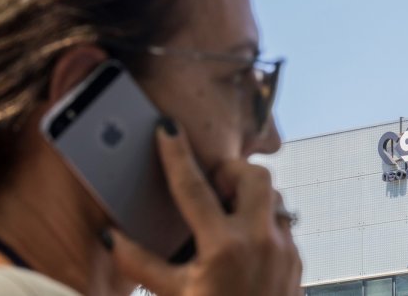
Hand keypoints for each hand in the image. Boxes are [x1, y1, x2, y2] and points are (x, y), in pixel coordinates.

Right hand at [108, 120, 302, 295]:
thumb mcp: (174, 295)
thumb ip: (140, 263)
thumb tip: (110, 236)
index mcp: (223, 248)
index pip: (193, 188)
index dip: (175, 155)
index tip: (168, 129)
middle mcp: (260, 241)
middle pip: (253, 175)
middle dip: (231, 170)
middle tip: (211, 184)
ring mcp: (284, 249)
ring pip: (273, 195)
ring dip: (249, 195)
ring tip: (226, 213)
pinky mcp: (297, 259)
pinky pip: (281, 221)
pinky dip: (262, 220)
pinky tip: (243, 242)